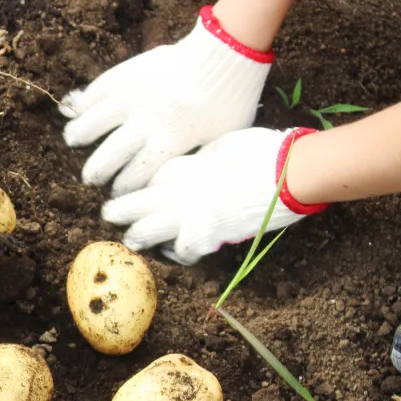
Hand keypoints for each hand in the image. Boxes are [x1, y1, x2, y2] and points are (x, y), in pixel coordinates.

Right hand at [61, 7, 273, 195]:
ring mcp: (134, 94)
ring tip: (72, 141)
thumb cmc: (230, 101)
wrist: (227, 53)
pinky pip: (98, 89)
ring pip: (94, 120)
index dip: (122, 186)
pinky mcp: (130, 72)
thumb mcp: (222, 139)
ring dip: (79, 134)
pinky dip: (84, 102)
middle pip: (110, 154)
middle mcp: (146, 120)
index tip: (116, 191)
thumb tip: (179, 179)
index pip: (135, 174)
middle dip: (96, 171)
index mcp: (169, 140)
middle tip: (89, 178)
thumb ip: (197, 159)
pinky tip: (77, 111)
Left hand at [102, 127, 325, 264]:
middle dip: (119, 211)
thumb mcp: (223, 145)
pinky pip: (183, 251)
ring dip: (139, 237)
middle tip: (109, 216)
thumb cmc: (265, 151)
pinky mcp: (208, 234)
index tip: (130, 191)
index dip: (138, 186)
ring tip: (132, 241)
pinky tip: (177, 253)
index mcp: (184, 164)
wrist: (290, 170)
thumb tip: (197, 165)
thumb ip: (202, 158)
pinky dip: (180, 254)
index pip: (147, 178)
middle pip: (134, 202)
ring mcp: (191, 213)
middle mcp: (180, 188)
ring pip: (146, 230)